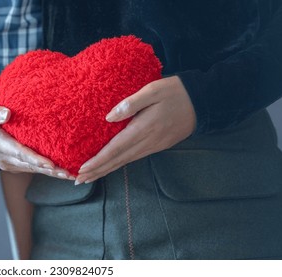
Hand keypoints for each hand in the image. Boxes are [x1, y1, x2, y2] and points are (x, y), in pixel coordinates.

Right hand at [0, 100, 73, 179]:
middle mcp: (5, 157)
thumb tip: (7, 114)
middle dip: (50, 170)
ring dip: (52, 173)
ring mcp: (10, 164)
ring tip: (71, 175)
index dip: (35, 159)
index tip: (50, 164)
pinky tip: (62, 172)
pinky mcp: (15, 165)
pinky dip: (47, 171)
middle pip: (30, 165)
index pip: (18, 152)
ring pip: (33, 169)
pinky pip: (32, 169)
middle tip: (68, 173)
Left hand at [75, 76, 195, 184]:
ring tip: (89, 177)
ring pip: (125, 162)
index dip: (97, 161)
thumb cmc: (176, 92)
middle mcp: (147, 142)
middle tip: (78, 180)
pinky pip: (133, 158)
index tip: (82, 170)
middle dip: (97, 171)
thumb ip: (130, 103)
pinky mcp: (158, 146)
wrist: (203, 102)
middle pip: (117, 161)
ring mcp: (153, 146)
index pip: (115, 149)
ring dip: (106, 170)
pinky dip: (118, 164)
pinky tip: (110, 165)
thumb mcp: (153, 90)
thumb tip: (108, 118)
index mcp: (143, 129)